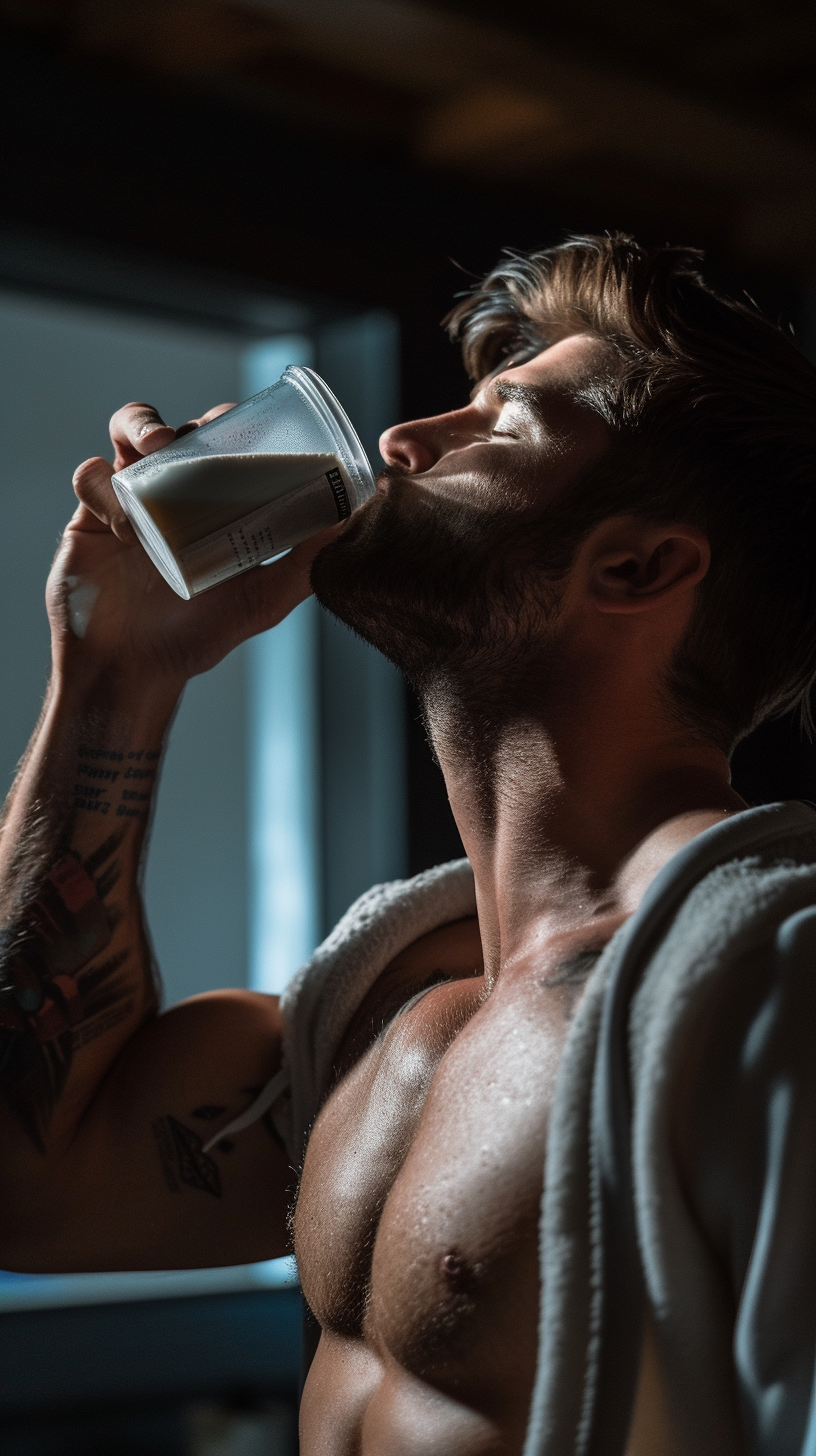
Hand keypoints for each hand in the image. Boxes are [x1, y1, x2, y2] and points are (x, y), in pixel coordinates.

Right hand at [50, 402, 343, 694]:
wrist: (133, 670)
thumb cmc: (198, 638)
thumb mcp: (261, 602)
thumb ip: (300, 567)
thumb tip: (345, 526)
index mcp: (209, 505)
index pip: (219, 447)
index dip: (228, 424)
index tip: (243, 420)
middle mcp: (168, 496)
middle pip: (174, 432)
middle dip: (185, 422)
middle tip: (199, 432)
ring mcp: (127, 502)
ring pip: (126, 436)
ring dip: (139, 427)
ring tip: (156, 447)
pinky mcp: (88, 517)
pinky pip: (88, 478)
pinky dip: (102, 484)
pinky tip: (121, 515)